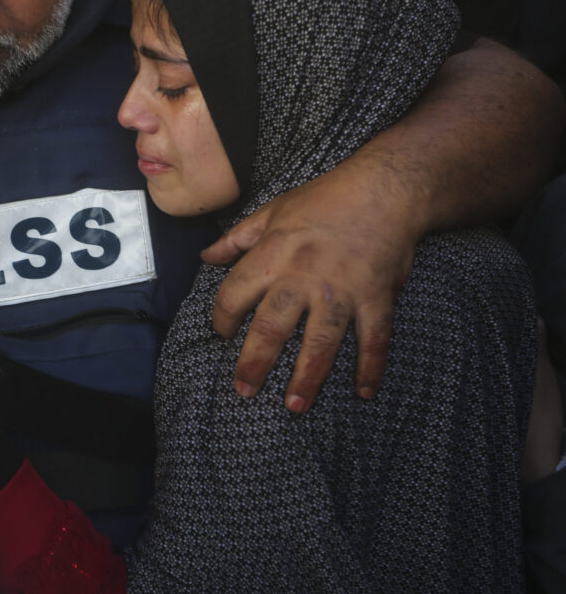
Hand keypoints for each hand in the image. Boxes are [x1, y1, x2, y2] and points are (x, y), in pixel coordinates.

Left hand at [203, 163, 419, 412]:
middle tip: (244, 390)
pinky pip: (375, 337)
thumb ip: (238, 238)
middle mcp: (304, 275)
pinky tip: (365, 392)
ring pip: (322, 339)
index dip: (222, 317)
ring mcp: (343, 289)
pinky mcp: (376, 296)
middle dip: (255, 361)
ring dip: (309, 375)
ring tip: (295, 406)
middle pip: (273, 325)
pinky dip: (372, 365)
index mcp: (274, 253)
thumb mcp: (274, 210)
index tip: (221, 335)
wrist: (387, 187)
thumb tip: (206, 255)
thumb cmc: (326, 198)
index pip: (235, 292)